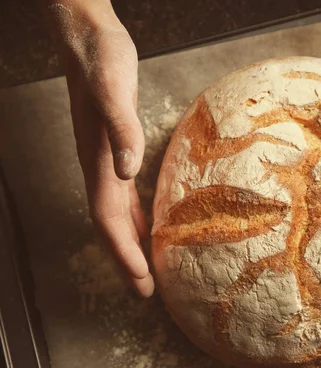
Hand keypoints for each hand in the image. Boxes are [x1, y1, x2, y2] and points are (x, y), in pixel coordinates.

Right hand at [47, 1, 153, 295]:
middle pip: (111, 227)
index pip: (108, 220)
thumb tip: (127, 171)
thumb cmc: (101, 62)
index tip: (141, 283)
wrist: (89, 40)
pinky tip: (147, 224)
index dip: (124, 253)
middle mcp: (100, 168)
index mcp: (99, 162)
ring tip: (146, 270)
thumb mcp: (114, 91)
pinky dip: (134, 217)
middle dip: (126, 260)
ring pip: (116, 215)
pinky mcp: (115, 149)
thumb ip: (120, 130)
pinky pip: (124, 196)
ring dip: (130, 244)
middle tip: (144, 292)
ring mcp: (105, 160)